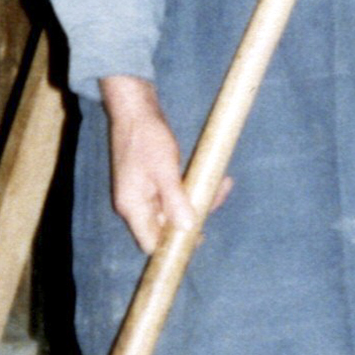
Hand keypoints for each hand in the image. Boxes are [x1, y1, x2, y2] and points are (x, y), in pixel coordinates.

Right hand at [99, 75, 229, 254]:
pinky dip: (191, 190)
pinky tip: (211, 179)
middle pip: (165, 227)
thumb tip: (187, 228)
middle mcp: (135, 204)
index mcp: (132, 206)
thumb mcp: (164, 168)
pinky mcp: (151, 182)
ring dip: (198, 201)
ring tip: (222, 184)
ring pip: (173, 210)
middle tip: (217, 197)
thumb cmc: (146, 137)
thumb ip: (174, 200)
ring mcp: (142, 193)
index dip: (173, 246)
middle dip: (194, 217)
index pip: (150, 243)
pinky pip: (173, 195)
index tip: (199, 237)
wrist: (135, 108)